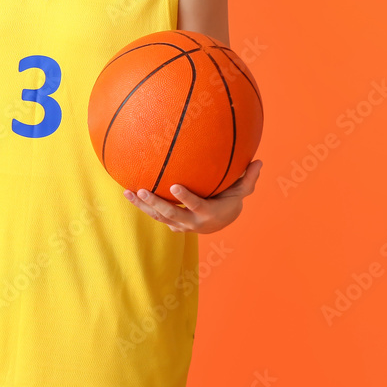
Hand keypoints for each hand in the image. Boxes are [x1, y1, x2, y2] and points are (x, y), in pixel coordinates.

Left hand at [122, 159, 262, 233]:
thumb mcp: (240, 192)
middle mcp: (192, 222)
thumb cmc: (230, 201)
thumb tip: (259, 161)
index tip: (174, 185)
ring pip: (158, 216)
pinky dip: (141, 205)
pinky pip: (154, 215)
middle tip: (142, 190)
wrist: (220, 223)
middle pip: (172, 214)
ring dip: (142, 205)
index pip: (196, 205)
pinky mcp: (171, 223)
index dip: (186, 198)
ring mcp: (180, 225)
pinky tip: (128, 192)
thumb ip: (248, 178)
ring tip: (127, 192)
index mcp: (208, 213)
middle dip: (156, 203)